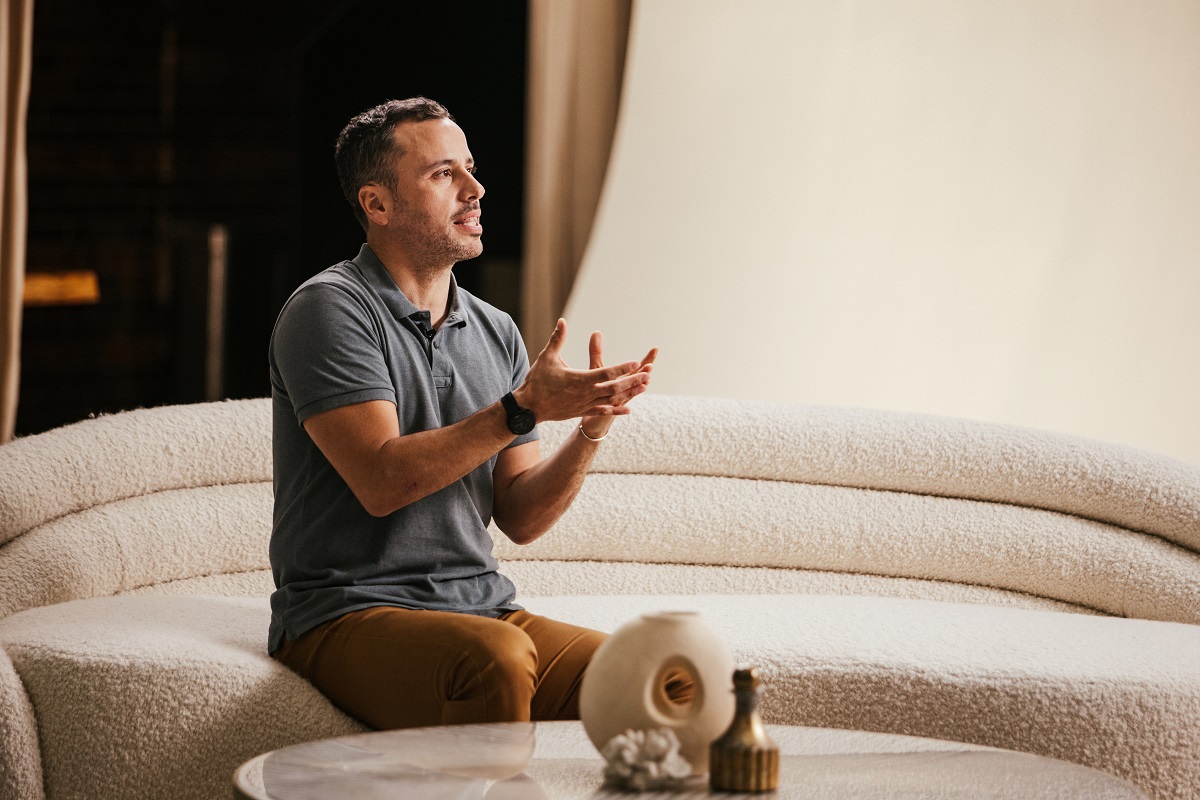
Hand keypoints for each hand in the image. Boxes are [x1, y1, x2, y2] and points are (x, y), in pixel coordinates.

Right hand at [513, 319, 654, 423]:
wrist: (528, 408)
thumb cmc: (537, 381)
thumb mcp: (547, 357)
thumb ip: (557, 339)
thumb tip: (562, 321)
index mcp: (579, 379)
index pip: (605, 373)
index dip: (621, 368)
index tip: (635, 362)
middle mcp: (585, 393)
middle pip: (614, 387)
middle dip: (632, 380)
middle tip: (648, 374)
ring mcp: (585, 404)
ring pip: (612, 399)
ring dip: (628, 393)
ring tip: (644, 387)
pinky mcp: (581, 411)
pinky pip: (603, 410)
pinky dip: (616, 410)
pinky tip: (628, 409)